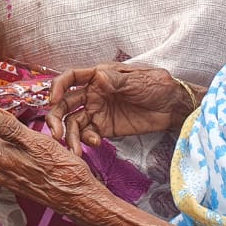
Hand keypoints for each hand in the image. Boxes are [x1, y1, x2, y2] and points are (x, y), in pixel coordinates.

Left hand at [0, 104, 103, 212]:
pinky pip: (1, 159)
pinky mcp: (19, 179)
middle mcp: (0, 170)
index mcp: (0, 159)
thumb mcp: (37, 143)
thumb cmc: (62, 172)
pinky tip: (12, 135)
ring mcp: (9, 176)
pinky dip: (0, 142)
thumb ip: (11, 128)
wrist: (78, 198)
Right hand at [47, 63, 199, 154]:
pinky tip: (95, 144)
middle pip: (66, 104)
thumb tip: (98, 79)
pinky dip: (87, 140)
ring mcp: (98, 112)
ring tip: (73, 150)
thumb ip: (117, 81)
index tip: (52, 100)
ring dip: (69, 136)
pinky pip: (89, 134)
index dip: (58, 86)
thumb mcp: (138, 79)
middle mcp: (93, 94)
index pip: (71, 78)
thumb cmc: (157, 84)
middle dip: (56, 118)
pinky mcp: (106, 128)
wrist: (173, 106)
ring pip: (74, 123)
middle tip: (55, 134)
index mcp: (98, 76)